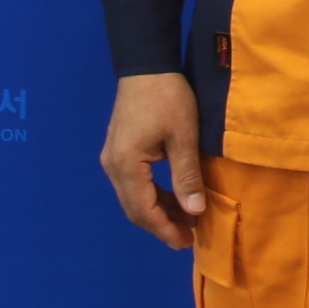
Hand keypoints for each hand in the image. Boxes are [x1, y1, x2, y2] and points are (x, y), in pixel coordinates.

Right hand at [101, 71, 206, 248]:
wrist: (147, 65)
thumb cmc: (167, 97)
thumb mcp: (183, 136)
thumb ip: (187, 176)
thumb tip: (195, 211)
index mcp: (126, 164)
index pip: (143, 210)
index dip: (164, 229)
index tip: (185, 243)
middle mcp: (113, 166)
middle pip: (135, 208)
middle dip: (162, 224)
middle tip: (189, 237)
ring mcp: (113, 158)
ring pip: (134, 197)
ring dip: (159, 210)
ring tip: (187, 220)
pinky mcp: (120, 151)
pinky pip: (134, 184)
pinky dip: (154, 195)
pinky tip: (174, 198)